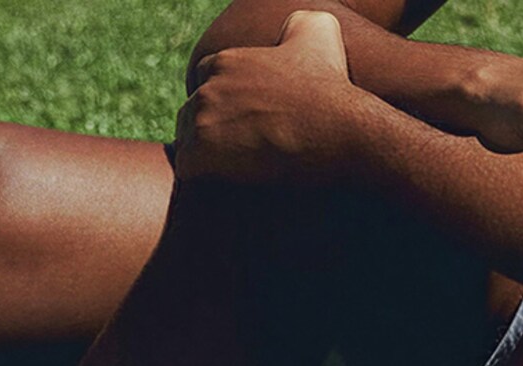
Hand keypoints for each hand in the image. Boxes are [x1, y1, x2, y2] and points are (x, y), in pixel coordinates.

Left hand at [179, 11, 363, 186]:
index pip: (204, 79)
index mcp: (227, 59)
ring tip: (229, 170)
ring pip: (186, 141)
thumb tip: (290, 29)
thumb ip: (296, 24)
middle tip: (232, 151)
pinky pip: (186, 169)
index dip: (219, 102)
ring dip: (203, 156)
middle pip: (191, 112)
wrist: (336, 130)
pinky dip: (201, 177)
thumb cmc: (330, 85)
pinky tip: (222, 183)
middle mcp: (209, 86)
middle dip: (207, 130)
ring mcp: (203, 120)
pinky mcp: (202, 154)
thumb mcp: (318, 31)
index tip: (237, 121)